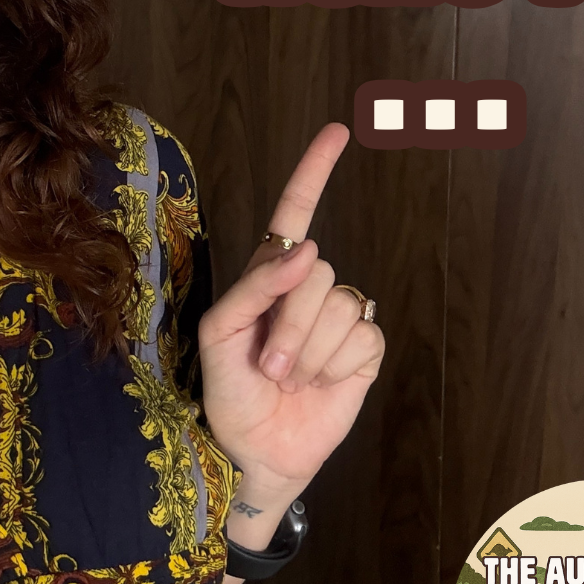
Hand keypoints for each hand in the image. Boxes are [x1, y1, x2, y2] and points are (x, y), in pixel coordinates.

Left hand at [198, 122, 384, 531]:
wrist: (256, 451)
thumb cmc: (229, 393)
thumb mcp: (220, 336)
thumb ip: (255, 287)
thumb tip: (306, 248)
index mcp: (268, 276)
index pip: (295, 212)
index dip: (314, 172)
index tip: (338, 132)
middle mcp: (306, 288)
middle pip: (316, 272)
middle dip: (289, 326)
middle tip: (269, 368)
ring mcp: (338, 317)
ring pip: (339, 305)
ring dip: (308, 352)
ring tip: (289, 379)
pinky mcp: (363, 348)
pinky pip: (362, 335)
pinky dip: (335, 366)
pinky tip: (320, 384)